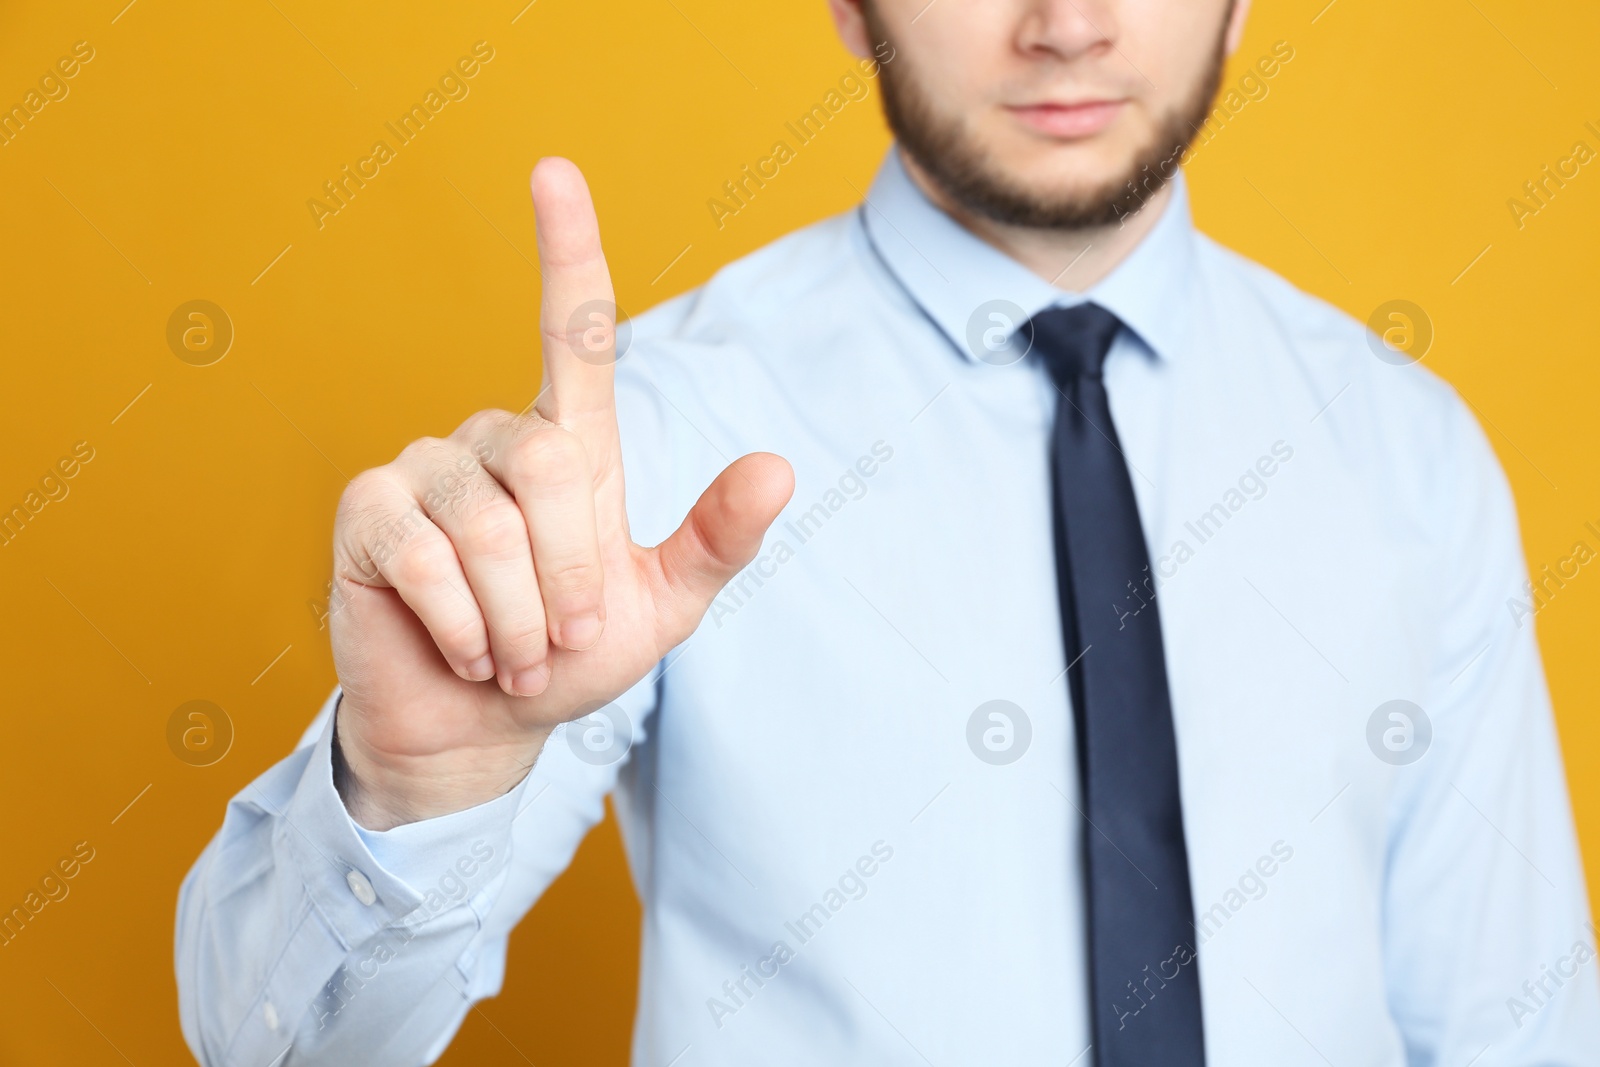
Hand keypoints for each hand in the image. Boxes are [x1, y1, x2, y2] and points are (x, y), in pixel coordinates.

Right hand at [328, 158, 793, 829]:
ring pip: (488, 528)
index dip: (566, 251)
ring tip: (512, 652)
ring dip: (516, 620)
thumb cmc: (570, 657)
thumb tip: (779, 467)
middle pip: (549, 467)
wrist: (481, 728)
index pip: (572, 333)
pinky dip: (462, 626)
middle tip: (561, 643)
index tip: (554, 170)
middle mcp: (495, 438)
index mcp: (571, 448)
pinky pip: (426, 559)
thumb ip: (715, 541)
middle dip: (568, 579)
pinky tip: (462, 649)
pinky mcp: (367, 510)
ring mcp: (424, 467)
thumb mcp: (660, 607)